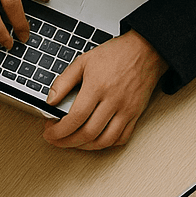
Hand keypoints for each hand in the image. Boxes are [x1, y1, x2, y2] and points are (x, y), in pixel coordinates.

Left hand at [43, 31, 167, 150]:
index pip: (75, 118)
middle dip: (67, 142)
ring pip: (105, 140)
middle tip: (57, 140)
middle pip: (88, 133)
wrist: (145, 50)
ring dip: (86, 147)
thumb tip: (50, 101)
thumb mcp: (83, 61)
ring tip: (73, 142)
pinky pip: (122, 138)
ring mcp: (126, 109)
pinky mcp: (136, 114)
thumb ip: (63, 81)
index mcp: (97, 86)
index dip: (59, 131)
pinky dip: (107, 144)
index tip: (50, 132)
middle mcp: (113, 100)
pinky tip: (96, 139)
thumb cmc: (116, 54)